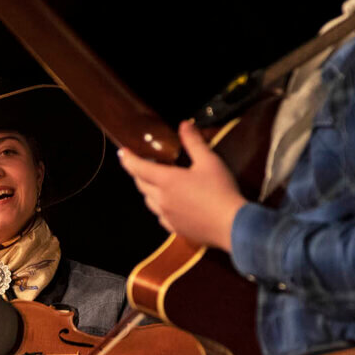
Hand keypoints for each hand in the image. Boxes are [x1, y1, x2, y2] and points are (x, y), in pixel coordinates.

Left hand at [118, 120, 246, 251]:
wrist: (232, 225)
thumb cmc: (220, 191)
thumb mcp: (209, 161)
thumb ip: (194, 143)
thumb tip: (184, 125)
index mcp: (167, 180)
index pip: (138, 168)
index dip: (127, 159)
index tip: (122, 152)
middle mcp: (162, 199)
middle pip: (141, 185)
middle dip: (138, 173)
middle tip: (142, 164)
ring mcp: (167, 216)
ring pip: (149, 202)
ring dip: (148, 190)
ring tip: (155, 182)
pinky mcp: (176, 229)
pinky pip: (161, 216)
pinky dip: (160, 207)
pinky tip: (170, 204)